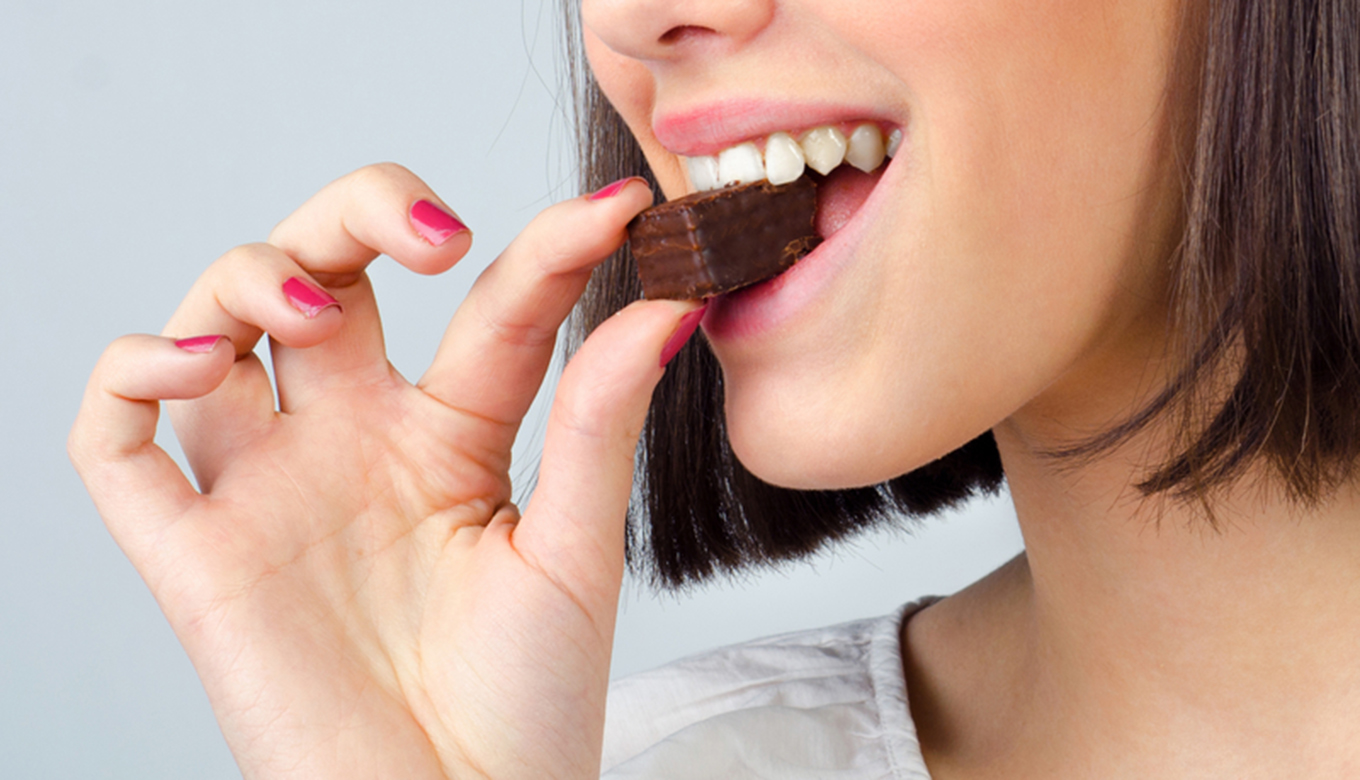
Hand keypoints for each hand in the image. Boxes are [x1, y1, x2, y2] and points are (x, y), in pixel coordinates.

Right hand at [69, 164, 698, 778]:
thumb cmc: (527, 704)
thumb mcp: (577, 551)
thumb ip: (601, 423)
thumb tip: (667, 302)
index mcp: (451, 436)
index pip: (486, 307)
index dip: (545, 248)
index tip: (617, 215)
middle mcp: (353, 442)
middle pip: (323, 268)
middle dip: (356, 211)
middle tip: (433, 231)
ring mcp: (271, 488)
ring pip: (214, 324)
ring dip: (248, 277)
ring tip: (318, 312)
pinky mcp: (198, 553)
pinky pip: (114, 441)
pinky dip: (127, 375)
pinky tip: (195, 364)